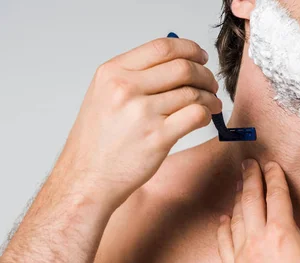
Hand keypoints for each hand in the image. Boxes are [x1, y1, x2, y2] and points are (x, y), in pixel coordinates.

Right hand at [52, 36, 221, 208]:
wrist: (87, 178)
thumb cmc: (97, 142)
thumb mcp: (103, 95)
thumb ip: (133, 76)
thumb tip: (174, 64)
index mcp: (112, 72)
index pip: (162, 47)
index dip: (189, 49)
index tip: (200, 57)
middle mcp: (126, 88)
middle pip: (182, 67)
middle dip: (204, 74)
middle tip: (210, 84)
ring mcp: (142, 113)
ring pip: (193, 92)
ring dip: (209, 97)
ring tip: (211, 104)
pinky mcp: (158, 137)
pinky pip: (196, 115)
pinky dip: (207, 114)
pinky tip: (205, 118)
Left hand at [216, 159, 299, 262]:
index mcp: (283, 235)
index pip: (275, 195)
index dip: (274, 176)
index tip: (271, 164)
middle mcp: (257, 245)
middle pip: (250, 201)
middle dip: (250, 179)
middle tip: (248, 164)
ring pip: (235, 222)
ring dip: (238, 201)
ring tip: (240, 187)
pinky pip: (223, 247)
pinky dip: (223, 229)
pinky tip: (224, 220)